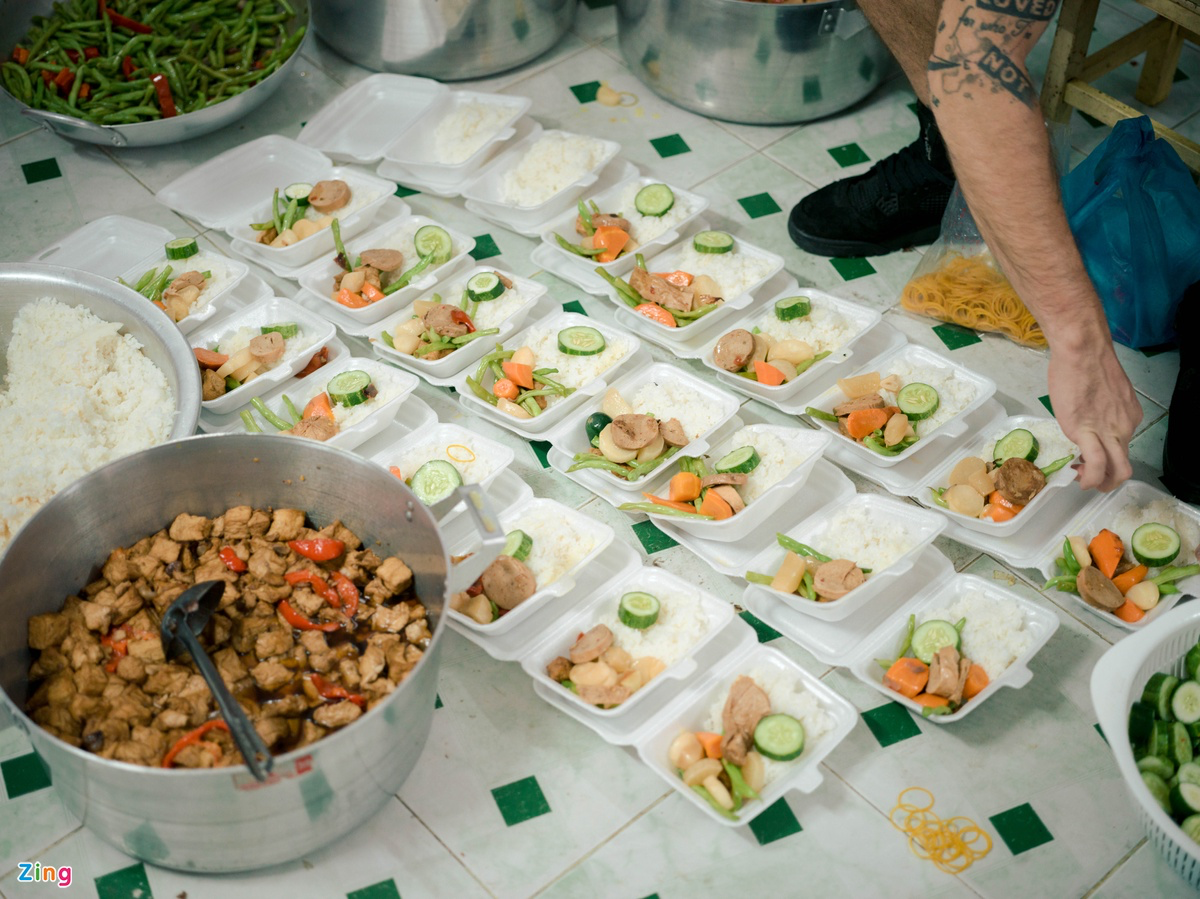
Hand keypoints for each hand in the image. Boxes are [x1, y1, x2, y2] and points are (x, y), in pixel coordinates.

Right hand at [1047, 342, 1140, 491]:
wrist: (1082, 351)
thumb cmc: (1086, 362)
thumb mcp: (1102, 392)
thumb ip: (1100, 410)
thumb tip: (1085, 416)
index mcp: (1129, 416)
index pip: (1122, 445)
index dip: (1106, 455)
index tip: (1088, 454)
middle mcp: (1125, 427)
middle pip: (1125, 465)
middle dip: (1108, 479)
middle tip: (1089, 476)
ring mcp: (1109, 431)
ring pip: (1117, 470)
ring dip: (1101, 484)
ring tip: (1084, 482)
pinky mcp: (1087, 432)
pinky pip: (1096, 464)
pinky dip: (1090, 479)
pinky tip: (1079, 479)